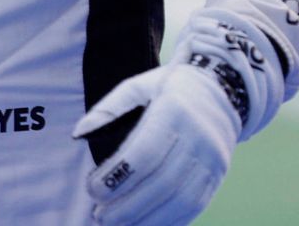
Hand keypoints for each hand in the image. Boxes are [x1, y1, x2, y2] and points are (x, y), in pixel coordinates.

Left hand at [71, 10, 284, 225]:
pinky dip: (169, 220)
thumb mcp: (137, 86)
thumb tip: (79, 133)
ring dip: (147, 218)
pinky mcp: (218, 175)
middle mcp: (198, 137)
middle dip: (127, 205)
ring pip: (180, 199)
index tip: (93, 190)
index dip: (117, 176)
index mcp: (174, 110)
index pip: (145, 152)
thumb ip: (108, 109)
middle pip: (161, 182)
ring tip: (118, 223)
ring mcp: (213, 159)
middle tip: (100, 216)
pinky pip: (195, 205)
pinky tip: (145, 223)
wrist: (220, 90)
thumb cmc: (168, 89)